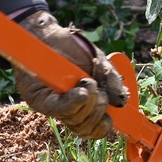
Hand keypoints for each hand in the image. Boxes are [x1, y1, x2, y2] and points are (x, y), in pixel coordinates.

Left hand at [14, 11, 128, 139]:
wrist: (47, 32)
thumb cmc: (71, 48)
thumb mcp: (99, 63)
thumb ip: (111, 82)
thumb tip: (121, 103)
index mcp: (81, 105)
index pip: (92, 129)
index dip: (103, 127)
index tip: (111, 118)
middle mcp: (66, 109)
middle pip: (85, 128)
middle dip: (99, 111)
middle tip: (99, 91)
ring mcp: (52, 106)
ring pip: (75, 121)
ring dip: (88, 103)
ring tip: (88, 82)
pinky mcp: (39, 99)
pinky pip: (59, 109)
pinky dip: (74, 102)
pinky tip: (81, 92)